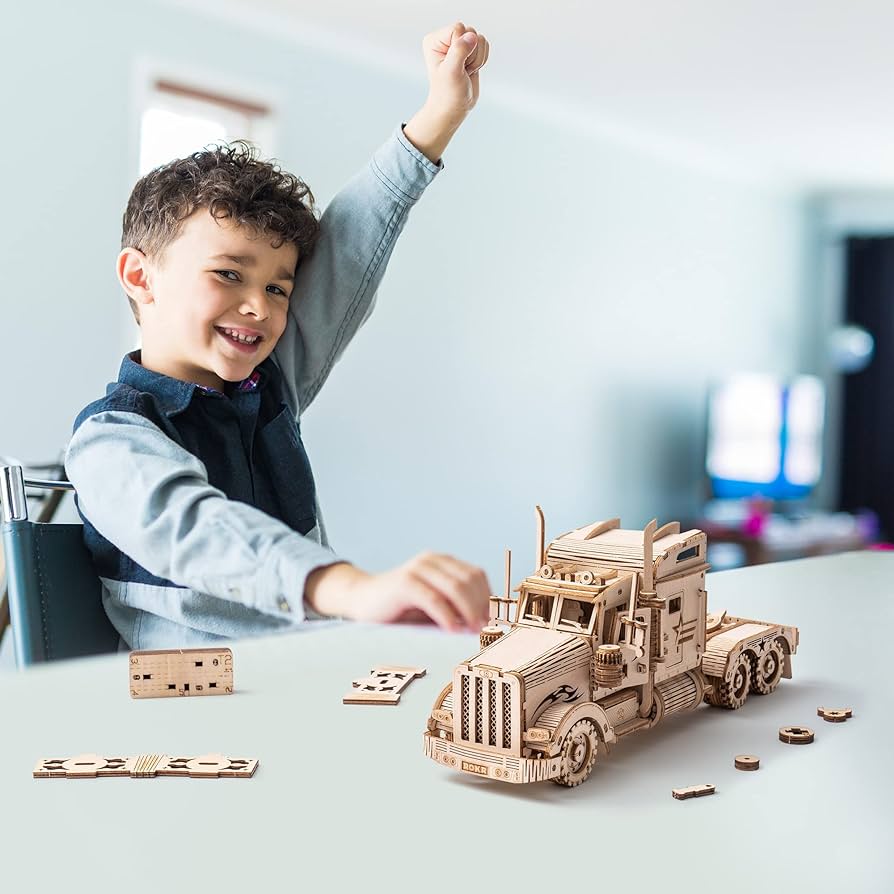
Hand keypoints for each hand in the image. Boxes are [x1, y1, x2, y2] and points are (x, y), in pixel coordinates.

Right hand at [305, 554, 491, 631]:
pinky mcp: (404, 582)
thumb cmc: (401, 607)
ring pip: (455, 588)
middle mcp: (432, 560)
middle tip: (484, 629)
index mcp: (442, 562)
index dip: (488, 598)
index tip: (491, 621)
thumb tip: (485, 622)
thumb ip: (455, 606)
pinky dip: (447, 616)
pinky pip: (434, 599)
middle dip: (481, 606)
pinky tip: (452, 629)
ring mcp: (417, 569)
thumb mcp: (433, 603)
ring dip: (469, 612)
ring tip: (472, 631)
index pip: (476, 575)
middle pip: (469, 580)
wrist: (361, 600)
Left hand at [422, 21, 489, 120]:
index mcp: (435, 40)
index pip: (458, 29)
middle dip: (471, 54)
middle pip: (470, 32)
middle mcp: (446, 39)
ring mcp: (458, 44)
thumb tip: (471, 35)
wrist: (454, 108)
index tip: (456, 65)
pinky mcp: (469, 50)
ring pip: (479, 39)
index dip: (462, 47)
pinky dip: (481, 60)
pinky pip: (484, 45)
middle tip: (462, 70)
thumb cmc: (448, 93)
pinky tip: (471, 70)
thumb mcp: (451, 72)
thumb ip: (459, 51)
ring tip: (465, 71)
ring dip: (477, 59)